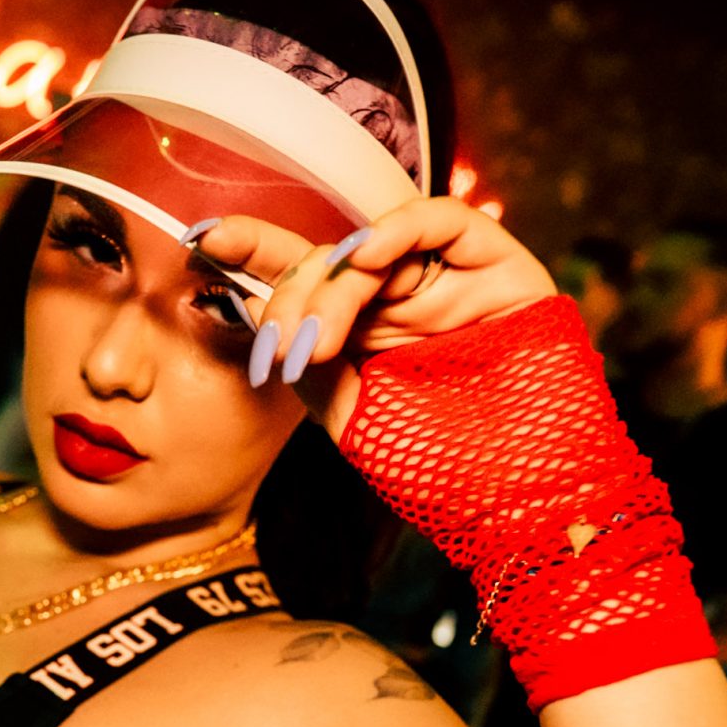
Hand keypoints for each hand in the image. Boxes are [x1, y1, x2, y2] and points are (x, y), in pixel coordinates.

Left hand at [188, 197, 554, 440]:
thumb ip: (313, 363)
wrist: (524, 504)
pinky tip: (365, 259)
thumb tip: (269, 311)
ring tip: (320, 335)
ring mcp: (451, 282)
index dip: (254, 253)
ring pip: (373, 246)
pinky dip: (396, 230)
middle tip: (283, 346)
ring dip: (334, 283)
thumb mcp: (354, 420)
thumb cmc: (445, 476)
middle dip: (291, 293)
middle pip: (329, 259)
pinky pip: (442, 222)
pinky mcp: (501, 268)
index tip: (201, 241)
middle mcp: (405, 301)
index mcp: (368, 335)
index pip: (304, 281)